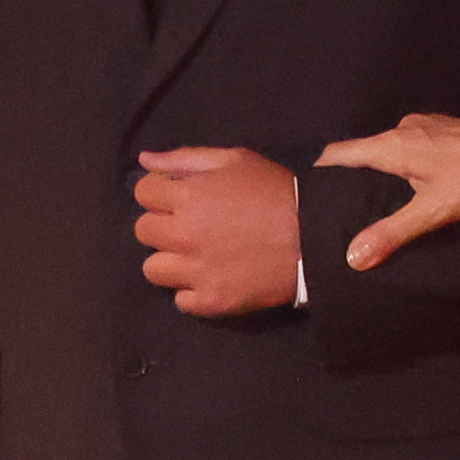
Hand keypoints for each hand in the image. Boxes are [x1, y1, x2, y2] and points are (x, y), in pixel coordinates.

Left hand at [135, 145, 301, 314]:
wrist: (316, 237)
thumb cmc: (275, 192)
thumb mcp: (235, 160)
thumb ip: (186, 158)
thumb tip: (144, 160)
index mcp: (188, 196)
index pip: (143, 193)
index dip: (159, 192)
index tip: (178, 197)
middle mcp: (184, 235)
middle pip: (143, 231)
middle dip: (163, 224)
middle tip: (190, 225)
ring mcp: (196, 272)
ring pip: (154, 269)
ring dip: (171, 260)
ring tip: (197, 255)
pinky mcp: (211, 301)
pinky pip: (180, 300)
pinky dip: (193, 290)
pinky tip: (213, 276)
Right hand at [315, 115, 459, 270]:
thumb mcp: (433, 212)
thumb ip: (392, 233)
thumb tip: (353, 257)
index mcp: (393, 145)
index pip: (339, 152)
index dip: (321, 171)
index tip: (308, 191)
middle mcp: (405, 129)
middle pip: (362, 151)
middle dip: (351, 176)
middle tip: (341, 205)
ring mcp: (427, 126)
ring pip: (389, 148)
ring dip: (381, 170)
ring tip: (376, 200)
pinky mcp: (446, 130)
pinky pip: (411, 145)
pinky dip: (404, 163)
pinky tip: (414, 185)